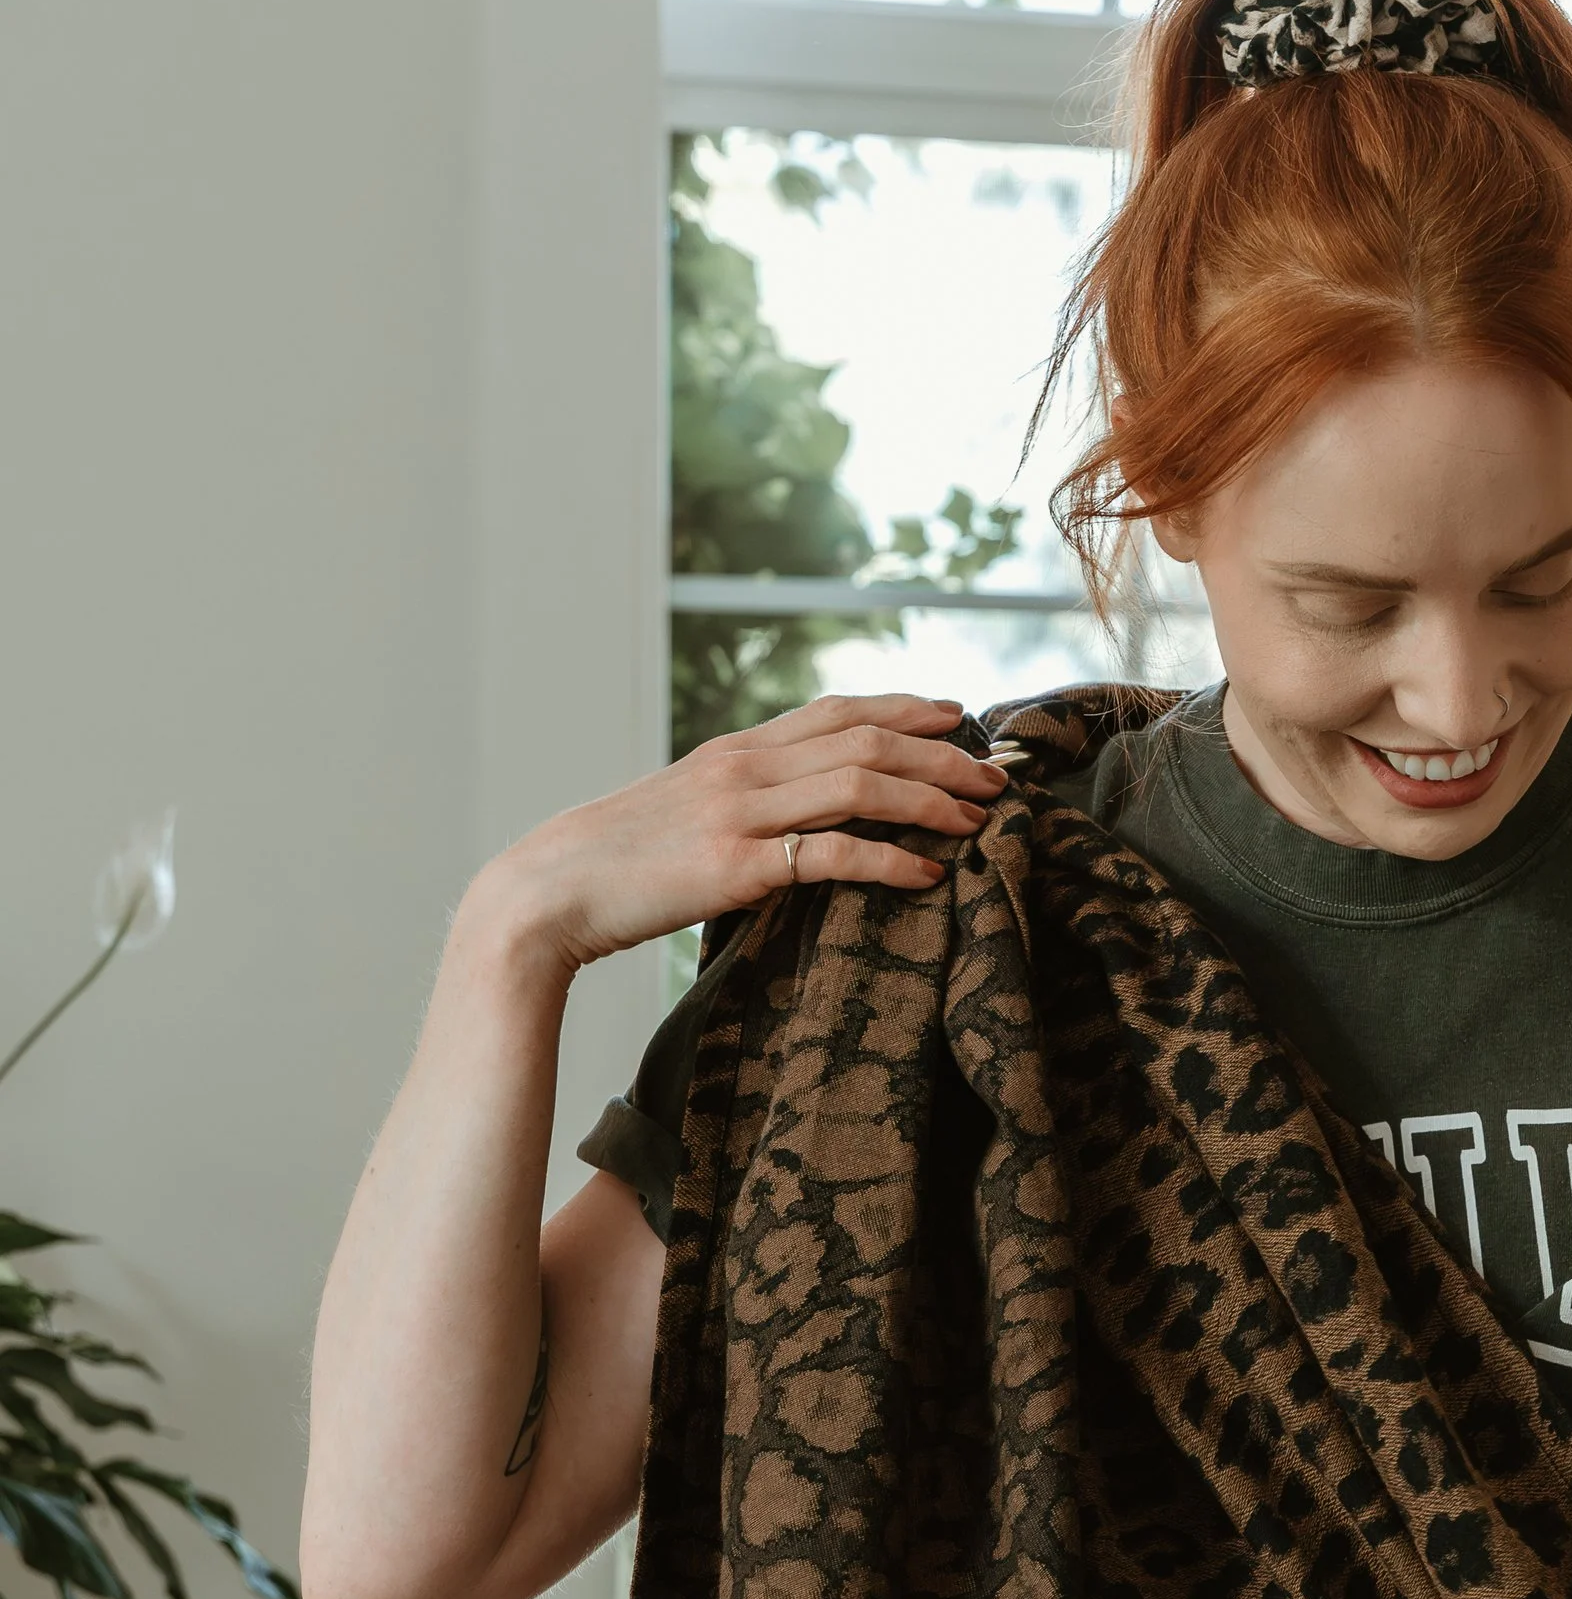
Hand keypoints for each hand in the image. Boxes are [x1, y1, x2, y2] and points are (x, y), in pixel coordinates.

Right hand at [479, 692, 1011, 974]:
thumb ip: (741, 798)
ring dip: (932, 798)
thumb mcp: (685, 810)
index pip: (838, 710)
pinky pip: (832, 857)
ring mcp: (742, 814)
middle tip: (996, 775)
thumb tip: (792, 814)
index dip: (907, 707)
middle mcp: (745, 767)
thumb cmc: (617, 862)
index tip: (960, 717)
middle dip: (943, 753)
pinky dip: (889, 861)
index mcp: (735, 750)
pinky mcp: (737, 868)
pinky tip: (928, 874)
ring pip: (860, 784)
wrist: (549, 892)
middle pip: (866, 737)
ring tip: (980, 818)